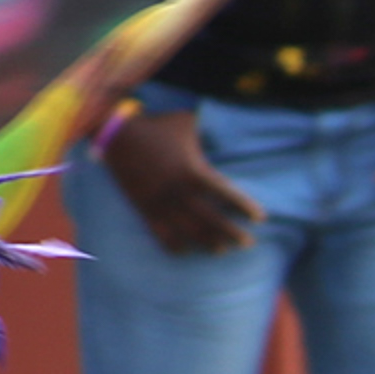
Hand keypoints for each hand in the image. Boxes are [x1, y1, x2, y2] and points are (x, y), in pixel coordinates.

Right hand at [99, 105, 256, 254]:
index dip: (245, 207)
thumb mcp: (186, 121)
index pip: (227, 195)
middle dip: (232, 234)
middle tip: (248, 244)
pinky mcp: (143, 207)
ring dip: (207, 243)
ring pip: (189, 231)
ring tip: (222, 250)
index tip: (260, 218)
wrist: (114, 131)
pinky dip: (173, 245)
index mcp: (193, 171)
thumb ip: (209, 126)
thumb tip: (231, 121)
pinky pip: (160, 233)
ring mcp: (160, 202)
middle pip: (212, 220)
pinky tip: (184, 252)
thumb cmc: (156, 124)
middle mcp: (179, 191)